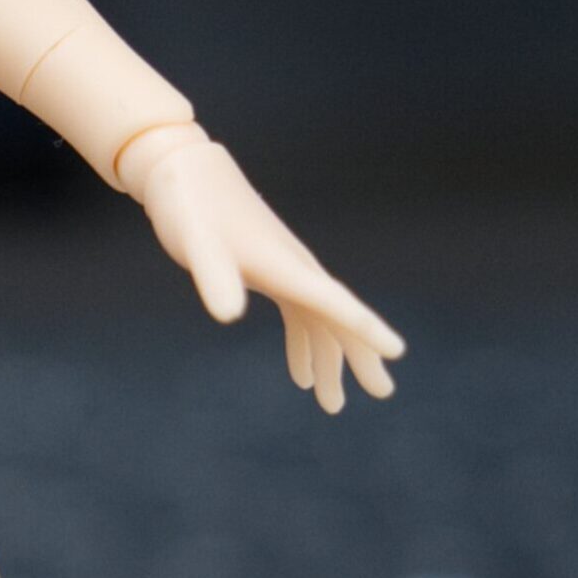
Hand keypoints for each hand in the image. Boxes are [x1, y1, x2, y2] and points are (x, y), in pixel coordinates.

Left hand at [125, 129, 403, 413]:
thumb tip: (227, 316)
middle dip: (360, 356)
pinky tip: (300, 374)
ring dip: (330, 359)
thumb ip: (214, 278)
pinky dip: (304, 343)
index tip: (396, 354)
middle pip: (339, 317)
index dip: (365, 329)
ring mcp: (284, 269)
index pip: (335, 303)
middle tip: (382, 394)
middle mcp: (295, 268)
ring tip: (332, 404)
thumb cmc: (189, 208)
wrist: (181, 173)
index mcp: (287, 268)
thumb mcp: (196, 245)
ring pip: (321, 320)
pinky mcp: (268, 270)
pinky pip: (299, 313)